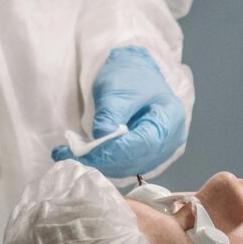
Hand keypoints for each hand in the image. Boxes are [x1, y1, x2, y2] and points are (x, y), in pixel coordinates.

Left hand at [55, 46, 187, 177]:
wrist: (134, 77)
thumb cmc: (129, 77)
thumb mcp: (116, 88)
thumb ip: (110, 113)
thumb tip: (101, 138)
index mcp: (170, 117)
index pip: (146, 142)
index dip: (117, 150)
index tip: (89, 152)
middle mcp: (170, 139)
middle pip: (138, 158)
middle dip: (105, 160)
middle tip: (72, 155)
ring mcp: (160, 151)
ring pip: (130, 167)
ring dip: (101, 164)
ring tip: (72, 154)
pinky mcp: (145, 156)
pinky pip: (126, 165)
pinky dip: (104, 163)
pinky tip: (84, 155)